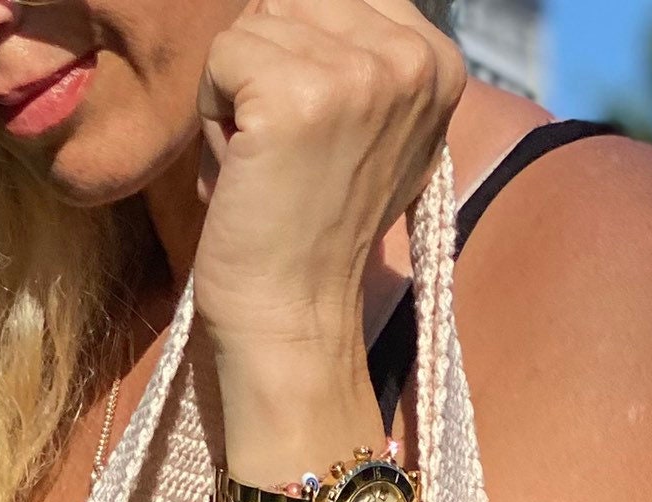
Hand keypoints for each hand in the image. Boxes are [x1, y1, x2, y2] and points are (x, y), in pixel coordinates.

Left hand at [192, 0, 462, 463]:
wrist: (294, 320)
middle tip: (288, 154)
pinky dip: (212, 112)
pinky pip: (221, 55)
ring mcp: (358, 74)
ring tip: (269, 162)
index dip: (304, 49)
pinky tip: (246, 168)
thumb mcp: (367, 123)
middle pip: (294, 0)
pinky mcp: (296, 94)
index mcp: (439, 60)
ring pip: (255, 24)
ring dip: (239, 91)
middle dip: (269, 67)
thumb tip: (306, 3)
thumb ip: (360, 53)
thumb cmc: (312, 226)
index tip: (316, 129)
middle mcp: (410, 58)